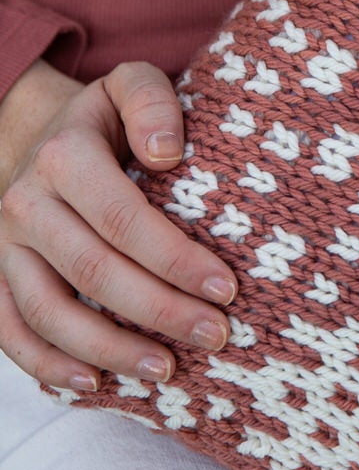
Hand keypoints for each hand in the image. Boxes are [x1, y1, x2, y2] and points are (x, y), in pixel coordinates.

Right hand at [0, 59, 237, 392]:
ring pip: (48, 312)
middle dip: (158, 310)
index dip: (174, 258)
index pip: (123, 219)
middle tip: (216, 335)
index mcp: (63, 157)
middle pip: (92, 271)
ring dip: (108, 349)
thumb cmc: (109, 118)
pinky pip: (10, 331)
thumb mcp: (133, 83)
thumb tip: (167, 154)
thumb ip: (153, 102)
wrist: (41, 134)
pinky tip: (94, 385)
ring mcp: (5, 247)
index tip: (226, 288)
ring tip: (168, 371)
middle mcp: (25, 203)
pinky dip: (46, 365)